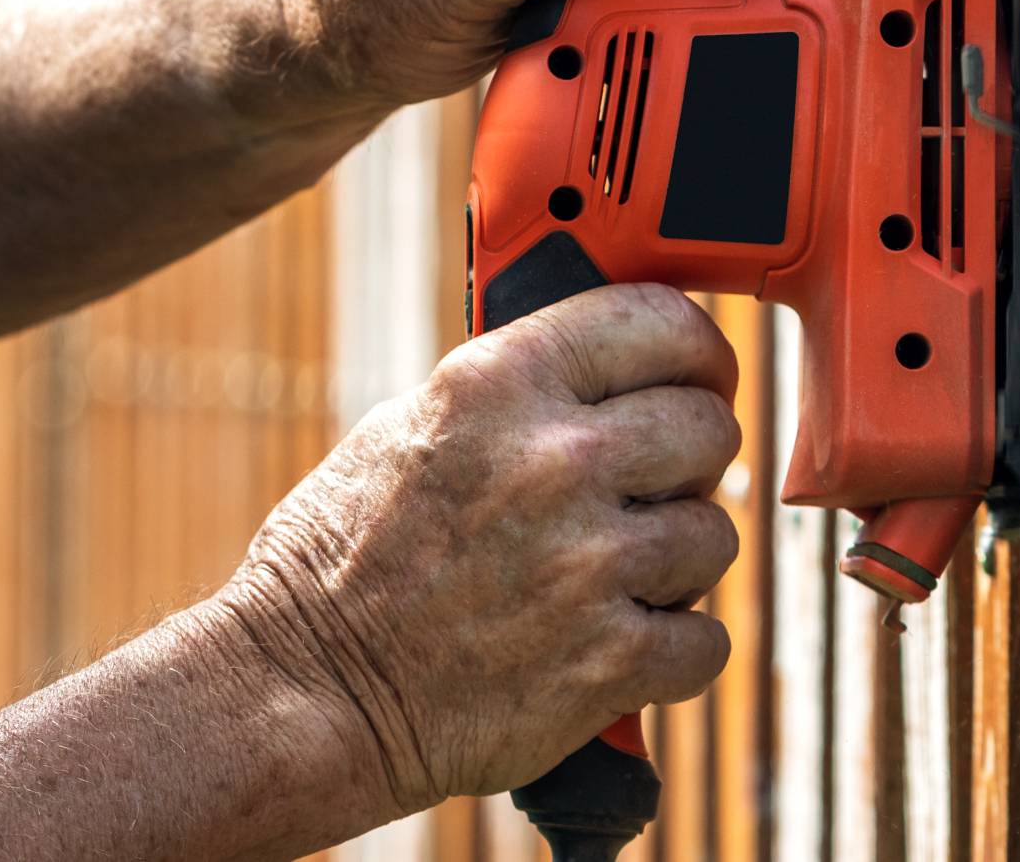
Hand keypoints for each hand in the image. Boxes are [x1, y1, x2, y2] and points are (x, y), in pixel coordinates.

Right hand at [219, 285, 742, 815]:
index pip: (661, 322)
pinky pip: (705, 638)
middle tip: (655, 489)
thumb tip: (609, 372)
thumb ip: (516, 391)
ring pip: (714, 535)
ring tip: (617, 576)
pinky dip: (674, 651)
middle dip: (690, 461)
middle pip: (709, 426)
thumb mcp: (409, 426)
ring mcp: (587, 563)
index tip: (702, 376)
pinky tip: (623, 645)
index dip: (698, 351)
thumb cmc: (338, 563)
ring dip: (680, 562)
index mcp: (501, 384)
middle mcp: (555, 460)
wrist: (304, 696)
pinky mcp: (608, 662)